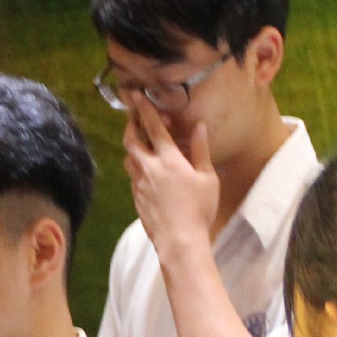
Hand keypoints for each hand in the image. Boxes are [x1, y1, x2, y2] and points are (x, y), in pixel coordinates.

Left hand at [123, 103, 220, 255]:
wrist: (179, 241)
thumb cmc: (199, 209)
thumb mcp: (207, 178)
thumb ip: (201, 150)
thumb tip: (199, 126)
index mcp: (168, 159)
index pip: (153, 127)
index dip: (144, 109)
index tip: (136, 95)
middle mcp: (149, 167)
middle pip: (131, 139)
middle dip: (130, 123)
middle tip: (134, 114)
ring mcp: (139, 183)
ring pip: (129, 157)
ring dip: (132, 145)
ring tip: (140, 141)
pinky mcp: (136, 197)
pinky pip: (132, 174)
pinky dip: (136, 165)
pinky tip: (146, 168)